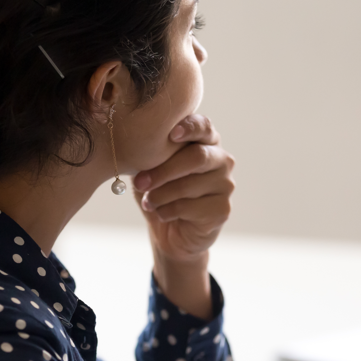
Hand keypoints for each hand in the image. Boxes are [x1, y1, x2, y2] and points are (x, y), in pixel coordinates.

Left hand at [133, 114, 234, 264]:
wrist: (172, 233)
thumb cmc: (161, 192)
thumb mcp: (151, 168)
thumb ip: (152, 152)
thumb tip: (135, 142)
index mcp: (206, 142)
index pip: (204, 126)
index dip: (190, 127)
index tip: (171, 134)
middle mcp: (222, 160)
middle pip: (197, 157)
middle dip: (163, 170)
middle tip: (140, 182)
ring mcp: (226, 185)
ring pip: (189, 185)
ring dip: (160, 195)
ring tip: (147, 202)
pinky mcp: (222, 210)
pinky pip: (190, 207)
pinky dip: (168, 211)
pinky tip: (161, 214)